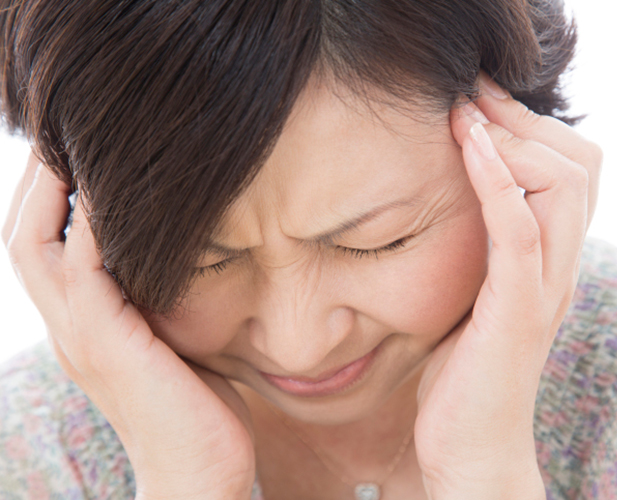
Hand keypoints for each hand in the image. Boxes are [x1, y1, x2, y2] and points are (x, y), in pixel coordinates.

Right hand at [3, 156, 256, 498]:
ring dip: (54, 188)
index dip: (49, 196)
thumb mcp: (170, 340)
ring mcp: (79, 335)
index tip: (76, 149)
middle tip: (64, 129)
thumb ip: (159, 298)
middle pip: (23, 234)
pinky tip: (113, 187)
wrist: (198, 473)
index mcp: (80, 324)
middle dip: (39, 179)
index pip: (43, 246)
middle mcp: (67, 326)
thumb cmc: (194, 406)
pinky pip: (85, 267)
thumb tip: (188, 253)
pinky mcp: (105, 342)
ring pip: (37, 243)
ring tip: (77, 139)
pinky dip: (93, 222)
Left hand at [413, 72, 601, 498]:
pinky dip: (499, 182)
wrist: (472, 449)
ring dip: (515, 140)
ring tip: (467, 115)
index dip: (533, 128)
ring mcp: (544, 289)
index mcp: (550, 263)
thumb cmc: (465, 375)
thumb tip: (450, 207)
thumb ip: (480, 253)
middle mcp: (559, 269)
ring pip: (562, 188)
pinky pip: (520, 231)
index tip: (480, 103)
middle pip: (580, 167)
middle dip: (526, 120)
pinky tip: (472, 148)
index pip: (574, 173)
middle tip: (475, 95)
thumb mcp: (473, 298)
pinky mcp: (518, 311)